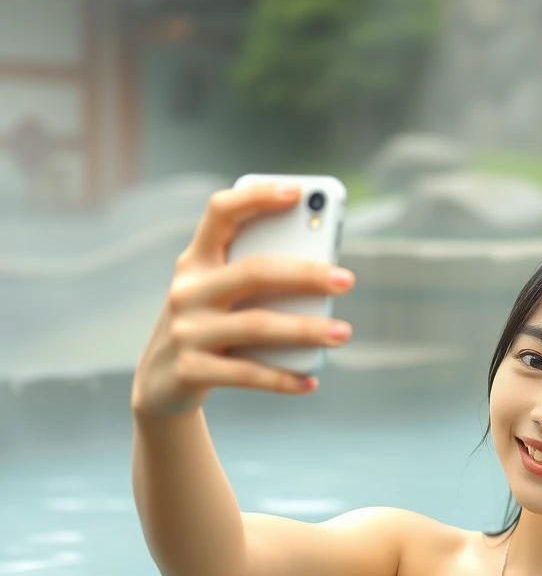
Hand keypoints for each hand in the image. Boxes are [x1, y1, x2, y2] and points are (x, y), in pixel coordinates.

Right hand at [130, 182, 354, 417]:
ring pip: (256, 325)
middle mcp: (187, 290)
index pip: (220, 214)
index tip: (298, 192)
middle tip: (347, 280)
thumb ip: (258, 281)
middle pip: (253, 271)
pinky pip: (246, 373)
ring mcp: (186, 331)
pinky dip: (282, 378)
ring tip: (343, 333)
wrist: (160, 383)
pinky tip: (310, 381)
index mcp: (197, 261)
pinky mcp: (190, 371)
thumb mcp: (222, 297)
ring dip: (306, 330)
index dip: (256, 197)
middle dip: (305, 273)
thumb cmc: (210, 327)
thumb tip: (324, 281)